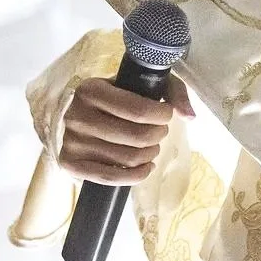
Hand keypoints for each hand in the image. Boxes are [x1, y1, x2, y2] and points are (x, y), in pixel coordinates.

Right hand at [55, 73, 190, 183]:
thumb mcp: (139, 83)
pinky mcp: (71, 164)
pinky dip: (137, 175)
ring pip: (128, 158)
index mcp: (91, 90)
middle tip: (160, 131)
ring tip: (152, 146)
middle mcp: (78, 116)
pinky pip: (112, 178)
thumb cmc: (113, 96)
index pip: (138, 111)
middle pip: (137, 137)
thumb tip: (189, 116)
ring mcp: (72, 142)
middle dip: (158, 135)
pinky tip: (146, 166)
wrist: (75, 113)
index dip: (162, 116)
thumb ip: (172, 90)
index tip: (166, 115)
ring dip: (150, 154)